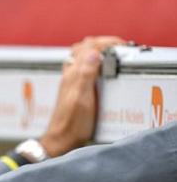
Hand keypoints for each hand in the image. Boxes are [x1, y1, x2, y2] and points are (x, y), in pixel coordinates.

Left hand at [39, 36, 124, 156]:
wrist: (60, 140)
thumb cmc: (72, 123)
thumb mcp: (83, 99)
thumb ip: (86, 75)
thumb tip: (93, 53)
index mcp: (73, 74)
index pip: (89, 46)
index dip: (107, 41)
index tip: (122, 45)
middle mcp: (69, 75)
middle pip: (83, 47)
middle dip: (101, 42)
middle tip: (118, 47)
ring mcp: (69, 82)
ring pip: (80, 56)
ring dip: (95, 51)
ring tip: (111, 54)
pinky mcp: (71, 90)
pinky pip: (80, 68)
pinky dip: (91, 62)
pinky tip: (99, 70)